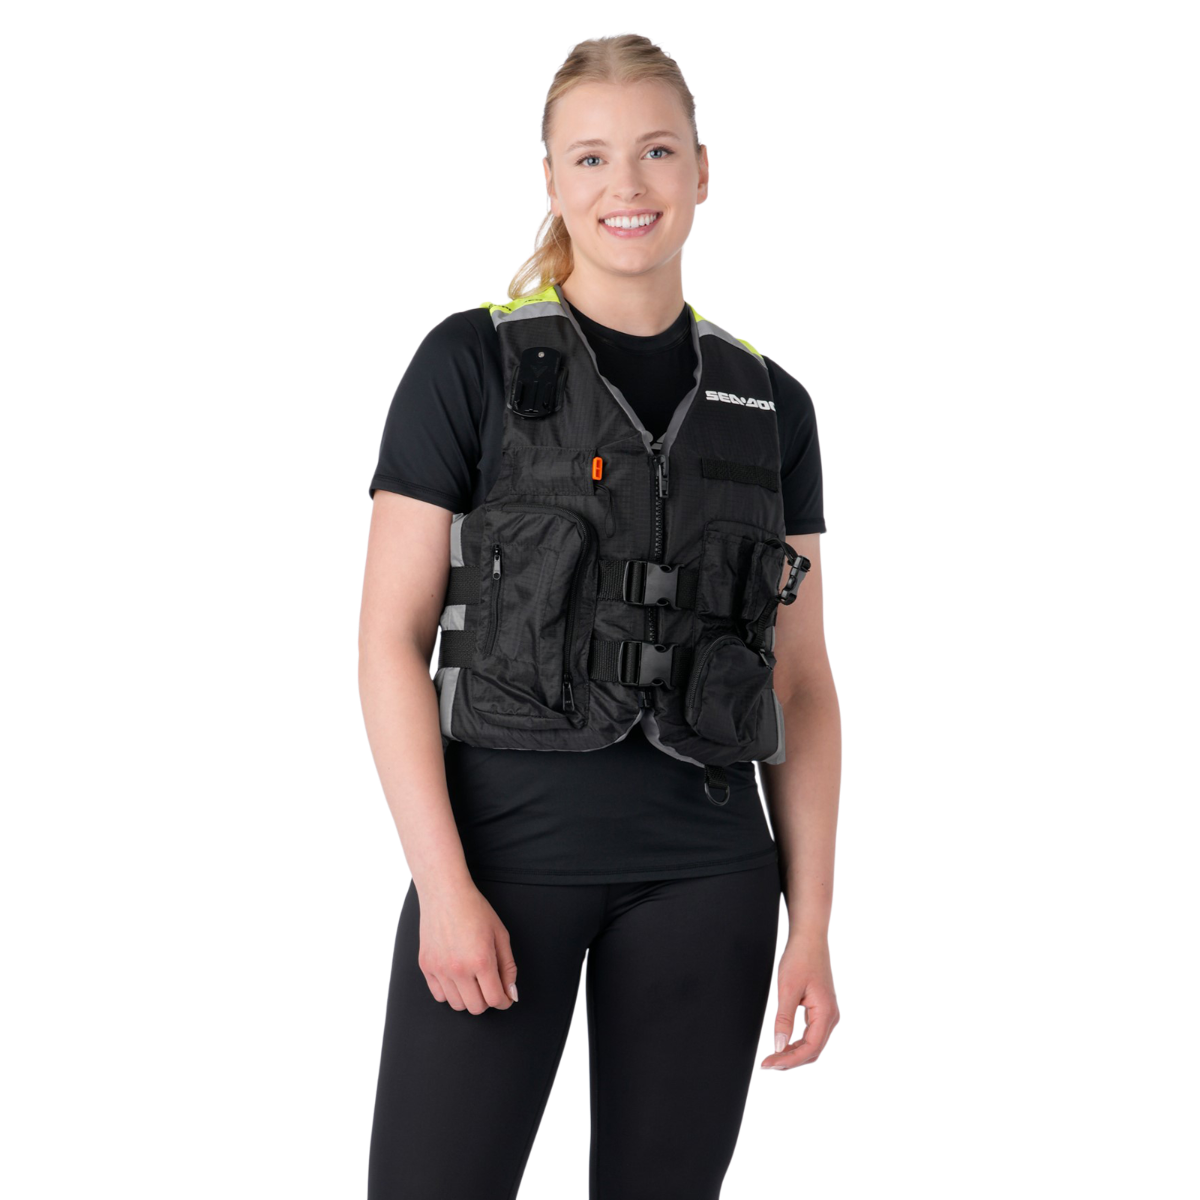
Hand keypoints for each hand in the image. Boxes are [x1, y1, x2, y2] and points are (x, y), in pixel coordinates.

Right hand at [417, 883, 518, 1014]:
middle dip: (487, 1001)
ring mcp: (440, 969)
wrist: (445, 894)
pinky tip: (456, 978)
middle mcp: (459, 969)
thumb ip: (508, 967)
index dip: (504, 1001)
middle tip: (489, 986)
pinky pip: (439, 996)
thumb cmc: (474, 909)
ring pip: (457, 1005)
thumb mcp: (500, 935)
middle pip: (476, 1008)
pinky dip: (450, 993)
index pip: (495, 999)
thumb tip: (511, 993)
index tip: (505, 998)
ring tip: (473, 980)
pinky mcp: (426, 967)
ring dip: (468, 998)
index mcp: (481, 961)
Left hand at [759, 939, 838, 1070]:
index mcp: (826, 1014)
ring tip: (773, 1057)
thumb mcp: (788, 988)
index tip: (768, 1064)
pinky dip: (799, 1044)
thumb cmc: (800, 958)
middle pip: (813, 1052)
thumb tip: (779, 1046)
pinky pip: (812, 1035)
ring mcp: (828, 1014)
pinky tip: (784, 1044)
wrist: (809, 938)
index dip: (788, 1060)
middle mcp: (831, 1017)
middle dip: (790, 1061)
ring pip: (813, 1045)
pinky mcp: (822, 1010)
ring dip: (794, 1054)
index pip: (809, 1049)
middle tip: (767, 1064)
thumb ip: (784, 1019)